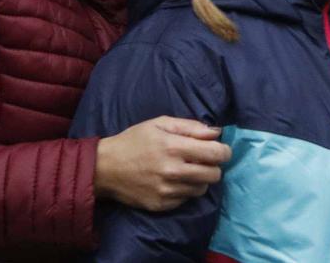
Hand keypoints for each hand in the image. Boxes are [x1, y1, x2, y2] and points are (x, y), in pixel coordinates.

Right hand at [93, 116, 231, 209]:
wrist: (105, 168)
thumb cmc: (134, 141)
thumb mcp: (160, 123)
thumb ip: (191, 127)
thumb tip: (216, 132)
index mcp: (174, 147)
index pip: (216, 153)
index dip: (224, 151)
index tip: (221, 150)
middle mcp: (173, 171)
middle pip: (214, 174)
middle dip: (214, 166)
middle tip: (205, 160)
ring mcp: (167, 191)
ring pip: (202, 189)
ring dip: (200, 179)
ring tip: (188, 170)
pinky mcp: (161, 205)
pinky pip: (187, 199)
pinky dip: (186, 190)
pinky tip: (174, 181)